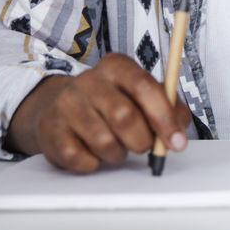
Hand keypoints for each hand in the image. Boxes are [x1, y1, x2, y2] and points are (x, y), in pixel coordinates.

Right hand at [5, 53, 191, 172]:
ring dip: (118, 153)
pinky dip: (94, 163)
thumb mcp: (143, 96)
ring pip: (104, 142)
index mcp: (116, 66)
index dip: (164, 117)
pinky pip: (81, 158)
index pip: (144, 87)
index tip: (177, 142)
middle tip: (144, 146)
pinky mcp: (50, 130)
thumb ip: (169, 108)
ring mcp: (66, 104)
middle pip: (124, 116)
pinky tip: (93, 153)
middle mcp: (88, 79)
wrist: (60, 107)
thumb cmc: (112, 102)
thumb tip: (179, 131)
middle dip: (142, 140)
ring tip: (116, 147)